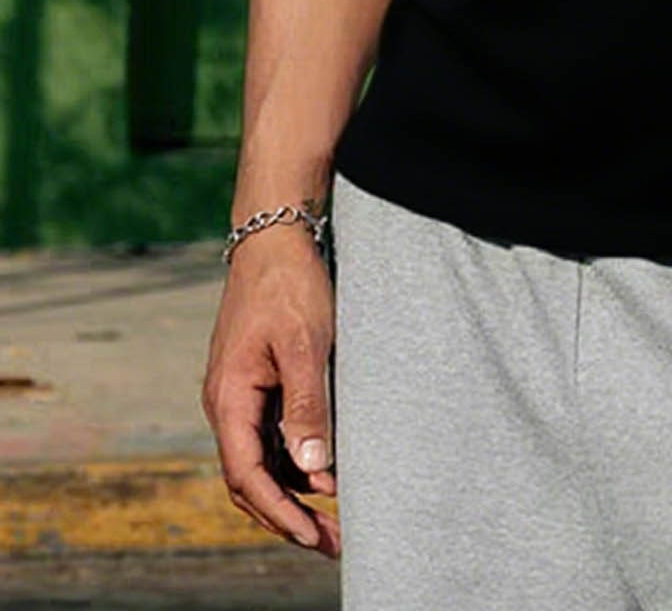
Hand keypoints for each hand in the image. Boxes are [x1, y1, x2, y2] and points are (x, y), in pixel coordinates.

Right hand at [200, 223, 339, 556]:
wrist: (274, 239)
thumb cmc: (289, 287)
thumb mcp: (305, 344)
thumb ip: (307, 405)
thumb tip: (313, 469)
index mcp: (229, 398)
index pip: (246, 475)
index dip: (279, 512)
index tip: (312, 536)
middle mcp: (227, 403)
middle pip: (249, 479)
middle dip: (287, 517)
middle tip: (332, 542)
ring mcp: (239, 395)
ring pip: (259, 462)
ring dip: (291, 494)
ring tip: (333, 520)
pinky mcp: (255, 384)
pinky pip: (267, 438)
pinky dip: (291, 464)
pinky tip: (322, 475)